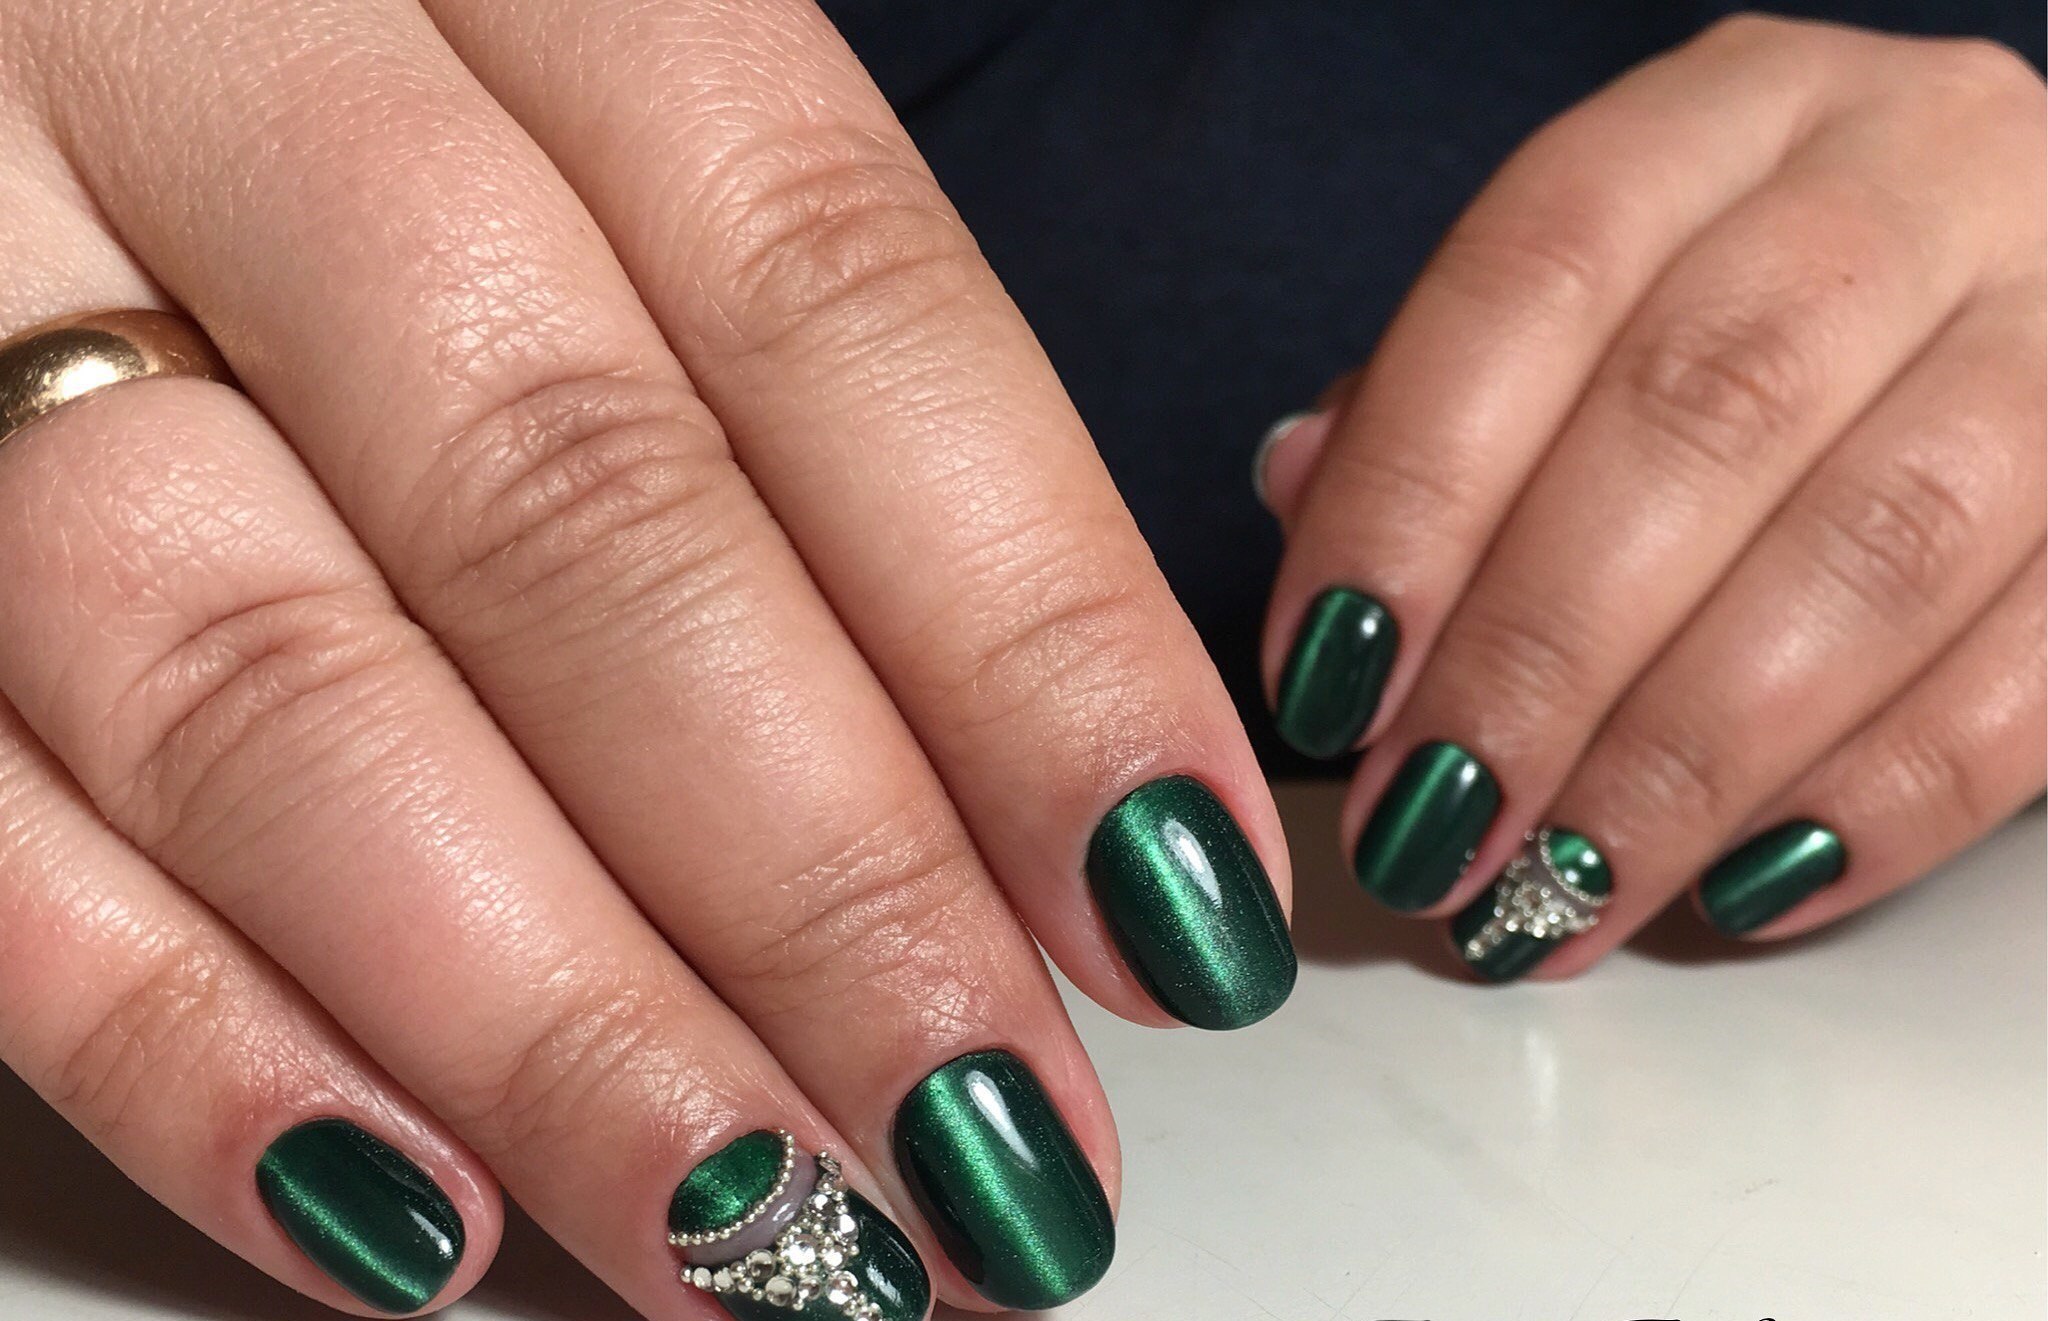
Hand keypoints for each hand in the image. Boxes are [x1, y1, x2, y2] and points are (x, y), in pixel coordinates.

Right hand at [0, 1, 1295, 1314]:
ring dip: (545, 1014)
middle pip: (578, 521)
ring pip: (270, 691)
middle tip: (997, 1140)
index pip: (829, 298)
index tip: (1173, 893)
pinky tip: (406, 1219)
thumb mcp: (578, 95)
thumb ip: (784, 370)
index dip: (1026, 621)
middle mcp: (229, 78)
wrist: (17, 2)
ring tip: (766, 1233)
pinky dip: (176, 1034)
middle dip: (816, 879)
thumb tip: (1051, 762)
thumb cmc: (358, 76)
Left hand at [1259, 15, 2042, 981]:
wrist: (2020, 299)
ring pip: (1880, 549)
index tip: (1327, 674)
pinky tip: (1740, 890)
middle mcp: (1922, 171)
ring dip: (1686, 759)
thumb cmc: (1752, 325)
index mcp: (1733, 112)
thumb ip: (1445, 395)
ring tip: (1555, 892)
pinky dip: (1877, 803)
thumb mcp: (1594, 304)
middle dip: (1538, 655)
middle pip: (1705, 410)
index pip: (1538, 269)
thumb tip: (1302, 489)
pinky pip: (2043, 670)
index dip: (1414, 489)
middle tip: (1428, 824)